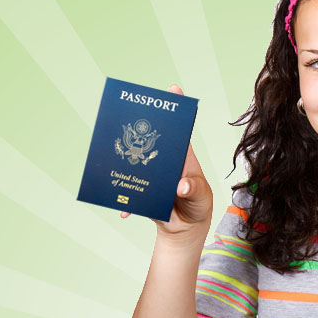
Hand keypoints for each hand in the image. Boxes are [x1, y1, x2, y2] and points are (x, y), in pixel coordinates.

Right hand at [120, 84, 212, 237]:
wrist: (185, 228)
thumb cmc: (198, 204)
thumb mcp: (201, 197)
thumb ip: (193, 190)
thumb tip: (180, 186)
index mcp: (183, 156)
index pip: (181, 129)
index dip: (177, 109)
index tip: (173, 89)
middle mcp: (165, 160)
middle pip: (150, 139)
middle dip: (140, 129)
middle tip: (128, 121)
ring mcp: (152, 173)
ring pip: (135, 162)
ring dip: (125, 164)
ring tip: (116, 166)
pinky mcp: (142, 189)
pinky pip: (129, 191)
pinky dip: (125, 201)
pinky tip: (124, 211)